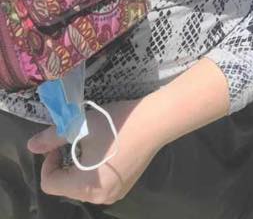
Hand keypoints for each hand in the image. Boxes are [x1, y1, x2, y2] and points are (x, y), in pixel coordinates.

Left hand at [30, 100, 159, 205]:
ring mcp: (114, 195)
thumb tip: (31, 146)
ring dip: (78, 168)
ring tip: (89, 145)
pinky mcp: (125, 187)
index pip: (50, 184)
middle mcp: (98, 198)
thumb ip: (53, 138)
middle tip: (72, 141)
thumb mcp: (81, 126)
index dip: (48, 163)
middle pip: (66, 187)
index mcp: (85, 186)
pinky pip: (99, 185)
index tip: (58, 144)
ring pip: (82, 186)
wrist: (155, 121)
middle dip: (63, 165)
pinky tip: (105, 151)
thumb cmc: (116, 123)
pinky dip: (94, 171)